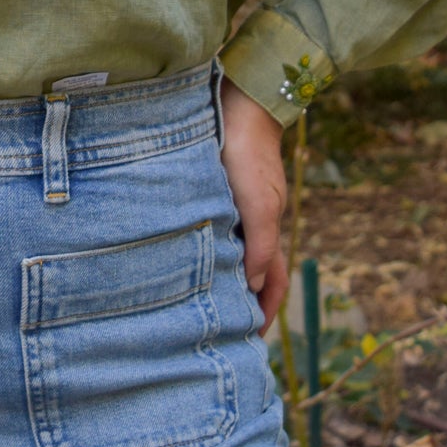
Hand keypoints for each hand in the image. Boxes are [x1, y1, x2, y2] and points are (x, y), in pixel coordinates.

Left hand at [218, 75, 289, 335]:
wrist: (236, 103)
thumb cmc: (248, 155)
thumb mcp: (258, 205)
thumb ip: (258, 246)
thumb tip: (252, 287)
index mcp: (264, 229)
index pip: (271, 282)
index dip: (263, 312)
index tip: (249, 342)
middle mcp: (247, 221)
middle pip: (247, 272)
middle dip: (237, 303)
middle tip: (217, 333)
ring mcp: (228, 205)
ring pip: (223, 252)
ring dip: (213, 278)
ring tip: (192, 304)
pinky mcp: (205, 189)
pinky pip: (205, 228)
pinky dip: (199, 249)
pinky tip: (175, 256)